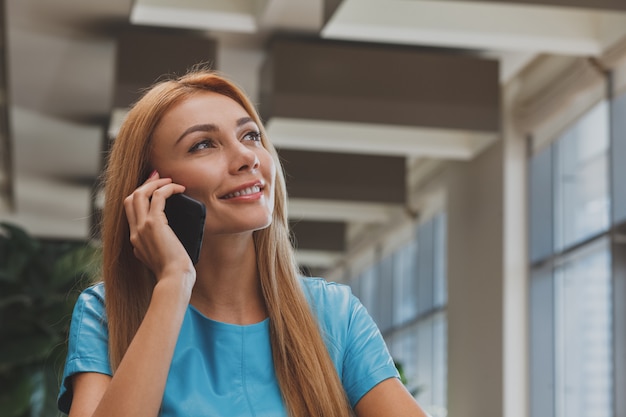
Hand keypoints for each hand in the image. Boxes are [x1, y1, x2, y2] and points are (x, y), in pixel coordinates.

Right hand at [124, 171, 195, 289]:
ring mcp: (142, 227)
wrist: (174, 279)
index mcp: (134, 239)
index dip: (140, 195)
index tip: (153, 187)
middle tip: (160, 177)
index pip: (130, 210)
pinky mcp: (154, 224)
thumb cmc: (174, 272)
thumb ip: (153, 247)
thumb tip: (161, 237)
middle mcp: (135, 231)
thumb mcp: (157, 259)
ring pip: (140, 193)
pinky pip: (158, 196)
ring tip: (170, 180)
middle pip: (131, 198)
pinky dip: (168, 188)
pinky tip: (179, 188)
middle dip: (145, 184)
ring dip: (156, 183)